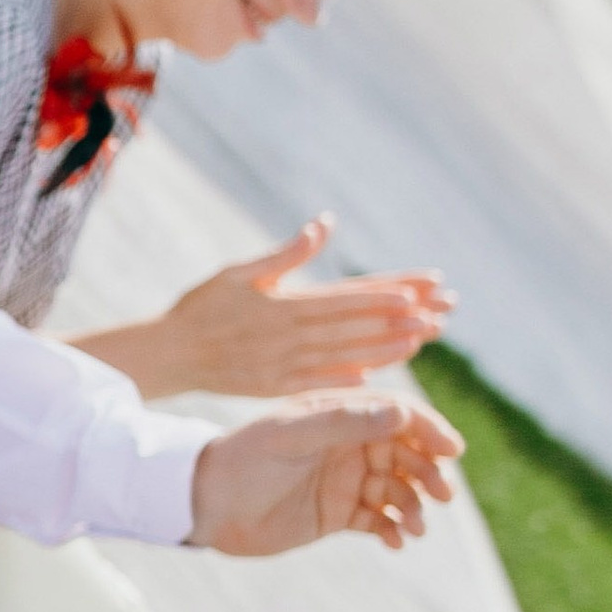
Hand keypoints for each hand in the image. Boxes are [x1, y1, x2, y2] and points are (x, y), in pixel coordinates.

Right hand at [148, 218, 452, 395]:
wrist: (169, 354)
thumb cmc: (202, 307)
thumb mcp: (239, 272)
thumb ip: (286, 253)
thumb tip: (324, 224)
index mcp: (285, 304)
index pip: (346, 297)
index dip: (385, 293)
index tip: (421, 289)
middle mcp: (290, 336)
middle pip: (356, 326)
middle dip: (402, 318)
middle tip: (442, 313)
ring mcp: (286, 366)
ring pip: (348, 355)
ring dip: (388, 346)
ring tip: (424, 338)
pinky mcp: (277, 387)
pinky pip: (322, 383)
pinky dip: (352, 377)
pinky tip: (380, 372)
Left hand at [190, 390, 462, 554]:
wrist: (206, 502)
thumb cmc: (243, 457)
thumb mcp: (291, 434)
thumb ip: (343, 423)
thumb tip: (400, 414)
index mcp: (339, 414)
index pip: (398, 416)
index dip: (428, 430)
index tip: (451, 450)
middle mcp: (348, 445)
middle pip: (407, 455)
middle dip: (429, 473)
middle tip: (441, 494)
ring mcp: (345, 480)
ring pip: (398, 491)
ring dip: (414, 506)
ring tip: (415, 526)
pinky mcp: (337, 514)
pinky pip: (378, 521)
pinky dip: (393, 531)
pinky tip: (396, 542)